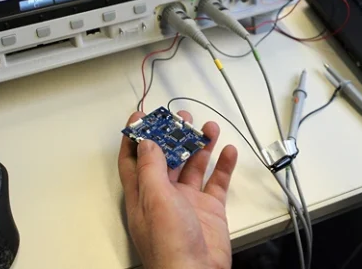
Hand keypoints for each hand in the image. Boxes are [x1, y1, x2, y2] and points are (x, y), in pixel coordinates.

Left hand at [118, 111, 238, 268]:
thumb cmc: (169, 246)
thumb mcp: (154, 199)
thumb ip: (151, 168)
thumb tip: (147, 144)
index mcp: (143, 194)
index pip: (134, 159)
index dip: (136, 137)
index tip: (143, 115)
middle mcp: (164, 196)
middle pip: (167, 158)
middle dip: (174, 135)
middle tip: (183, 117)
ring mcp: (188, 202)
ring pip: (193, 166)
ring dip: (200, 145)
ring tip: (209, 128)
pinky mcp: (209, 209)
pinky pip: (217, 181)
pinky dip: (223, 165)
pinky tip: (227, 151)